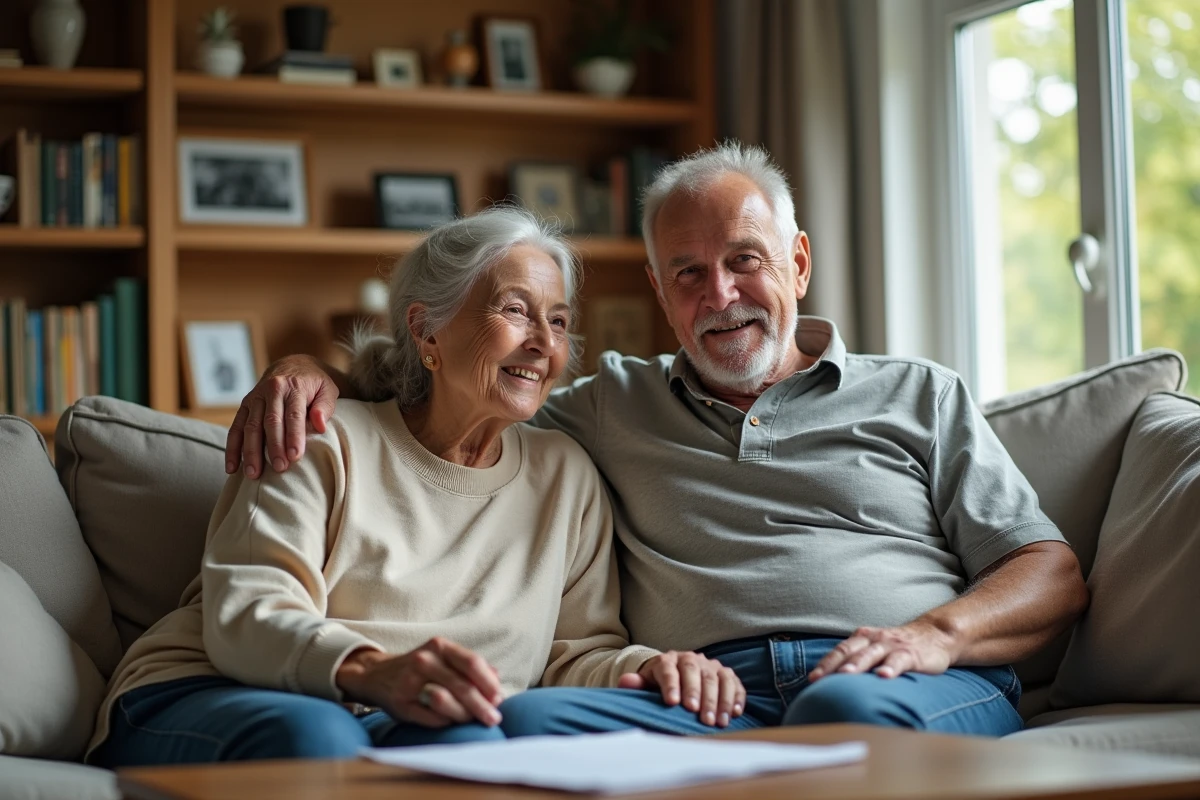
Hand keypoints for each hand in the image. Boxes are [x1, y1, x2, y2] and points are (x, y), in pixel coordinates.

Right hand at [224, 355, 339, 478]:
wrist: (293, 366)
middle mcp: (271, 390)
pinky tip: (232, 468)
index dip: (294, 436)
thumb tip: (320, 425)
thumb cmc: (314, 384)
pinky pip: (235, 428)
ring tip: (254, 474)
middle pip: (270, 422)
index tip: (295, 456)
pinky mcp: (245, 406)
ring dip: (250, 451)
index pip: (294, 414)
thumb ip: (325, 407)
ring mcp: (255, 398)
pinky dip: (232, 448)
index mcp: (293, 386)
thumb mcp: (327, 390)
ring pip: (250, 426)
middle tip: (279, 468)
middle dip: (273, 447)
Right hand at [335, 638, 504, 727]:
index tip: (499, 699)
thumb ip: (470, 665)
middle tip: (494, 719)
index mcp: (439, 647)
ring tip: (472, 720)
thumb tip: (497, 677)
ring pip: (446, 702)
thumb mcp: (444, 657)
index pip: (471, 663)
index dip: (488, 683)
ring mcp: (409, 682)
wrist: (376, 675)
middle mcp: (424, 661)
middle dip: (482, 705)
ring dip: (464, 714)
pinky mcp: (400, 704)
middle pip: (462, 686)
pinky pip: (430, 717)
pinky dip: (445, 722)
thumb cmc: (420, 668)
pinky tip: (451, 722)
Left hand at [617, 651, 744, 727]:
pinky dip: (737, 697)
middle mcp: (691, 658)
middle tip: (700, 716)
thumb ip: (636, 684)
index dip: (671, 685)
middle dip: (699, 694)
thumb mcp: (646, 683)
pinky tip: (736, 713)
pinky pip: (735, 682)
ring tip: (719, 721)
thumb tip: (626, 681)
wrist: (674, 672)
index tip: (673, 703)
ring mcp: (710, 665)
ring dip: (720, 700)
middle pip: (696, 672)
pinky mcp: (726, 673)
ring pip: (718, 678)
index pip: (669, 670)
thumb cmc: (658, 683)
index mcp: (668, 660)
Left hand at [808, 621, 958, 681]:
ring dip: (858, 663)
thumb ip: (857, 661)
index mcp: (862, 639)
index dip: (825, 664)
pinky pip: (899, 660)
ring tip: (846, 674)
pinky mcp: (911, 654)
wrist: (935, 635)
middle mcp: (874, 639)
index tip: (812, 679)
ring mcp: (892, 645)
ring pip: (871, 654)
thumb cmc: (897, 647)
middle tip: (819, 679)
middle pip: (850, 651)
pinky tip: (883, 676)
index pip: (839, 650)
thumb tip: (833, 684)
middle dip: (833, 665)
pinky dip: (891, 667)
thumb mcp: (874, 649)